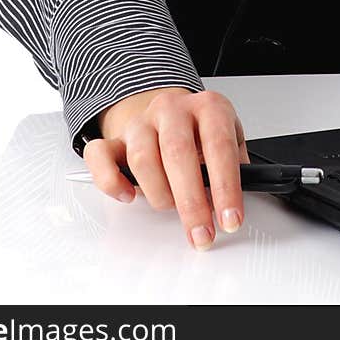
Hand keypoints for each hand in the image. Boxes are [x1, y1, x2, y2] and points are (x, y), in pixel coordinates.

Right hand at [84, 86, 251, 249]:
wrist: (171, 111)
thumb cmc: (201, 132)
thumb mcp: (230, 138)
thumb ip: (236, 165)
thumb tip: (239, 202)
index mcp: (208, 107)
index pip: (219, 145)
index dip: (226, 186)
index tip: (230, 219)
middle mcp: (172, 109)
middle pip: (178, 153)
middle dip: (191, 202)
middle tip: (202, 233)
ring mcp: (142, 122)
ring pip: (142, 158)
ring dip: (160, 194)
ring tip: (172, 208)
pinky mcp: (115, 138)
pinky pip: (101, 156)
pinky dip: (112, 181)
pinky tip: (129, 195)